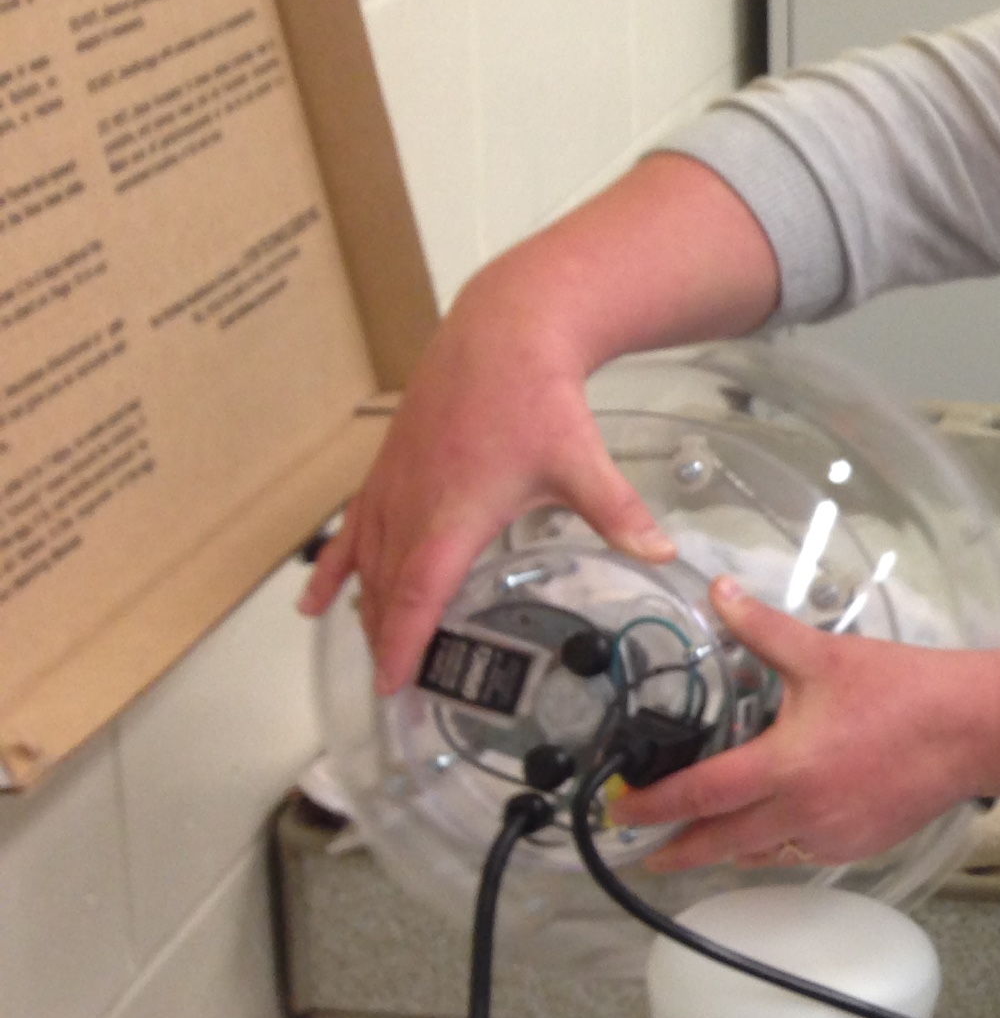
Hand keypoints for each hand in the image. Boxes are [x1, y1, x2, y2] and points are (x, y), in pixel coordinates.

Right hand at [299, 154, 782, 689]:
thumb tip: (665, 553)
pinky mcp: (387, 467)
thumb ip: (619, 513)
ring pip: (366, 559)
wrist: (502, 331)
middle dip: (385, 637)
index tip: (392, 686)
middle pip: (387, 585)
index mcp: (454, 512)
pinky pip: (350, 527)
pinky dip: (336, 566)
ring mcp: (392, 484)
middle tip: (394, 685)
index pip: (418, 592)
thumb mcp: (581, 460)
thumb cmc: (538, 397)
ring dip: (364, 607)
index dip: (401, 642)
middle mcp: (412, 502)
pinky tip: (316, 597)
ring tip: (369, 649)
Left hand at [607, 581, 991, 871]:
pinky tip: (766, 832)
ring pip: (759, 854)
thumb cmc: (903, 689)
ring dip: (724, 851)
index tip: (618, 812)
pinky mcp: (859, 845)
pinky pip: (798, 854)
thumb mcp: (825, 654)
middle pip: (719, 844)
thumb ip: (762, 628)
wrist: (974, 730)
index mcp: (785, 767)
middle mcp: (801, 813)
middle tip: (643, 853)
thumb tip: (717, 591)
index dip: (653, 806)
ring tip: (698, 844)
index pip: (699, 795)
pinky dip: (772, 847)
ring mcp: (831, 836)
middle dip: (677, 851)